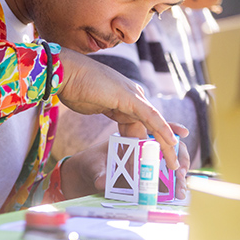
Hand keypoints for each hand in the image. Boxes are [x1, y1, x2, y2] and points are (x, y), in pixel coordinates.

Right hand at [55, 47, 178, 168]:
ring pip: (154, 124)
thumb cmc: (73, 87)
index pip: (143, 124)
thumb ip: (104, 110)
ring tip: (174, 163)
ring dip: (165, 145)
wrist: (65, 73)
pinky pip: (150, 116)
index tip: (159, 158)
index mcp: (124, 100)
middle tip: (173, 166)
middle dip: (162, 148)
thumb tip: (104, 112)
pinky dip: (162, 129)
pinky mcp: (129, 97)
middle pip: (151, 127)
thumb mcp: (93, 105)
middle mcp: (133, 97)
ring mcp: (132, 96)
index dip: (152, 142)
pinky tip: (173, 141)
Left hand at [59, 123, 190, 199]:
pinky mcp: (148, 177)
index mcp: (134, 137)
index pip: (157, 129)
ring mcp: (148, 163)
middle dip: (180, 158)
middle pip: (170, 148)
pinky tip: (176, 195)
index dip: (172, 129)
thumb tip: (103, 183)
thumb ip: (100, 173)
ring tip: (180, 189)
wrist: (89, 175)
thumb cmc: (92, 163)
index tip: (183, 133)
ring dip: (179, 176)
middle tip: (180, 171)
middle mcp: (144, 149)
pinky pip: (164, 180)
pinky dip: (172, 186)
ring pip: (170, 165)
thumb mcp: (94, 166)